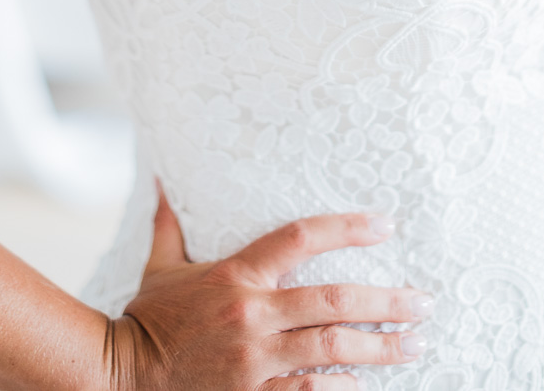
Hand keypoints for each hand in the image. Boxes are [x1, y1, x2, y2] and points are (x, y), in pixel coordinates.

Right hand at [107, 185, 431, 389]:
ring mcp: (255, 363)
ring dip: (380, 349)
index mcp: (237, 275)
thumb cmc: (146, 319)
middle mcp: (252, 315)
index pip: (300, 237)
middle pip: (333, 303)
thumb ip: (170, 221)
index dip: (346, 228)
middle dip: (386, 303)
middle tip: (424, 301)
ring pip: (331, 352)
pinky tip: (366, 386)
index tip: (385, 224)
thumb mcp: (161, 265)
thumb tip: (162, 175)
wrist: (119, 376)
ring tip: (414, 343)